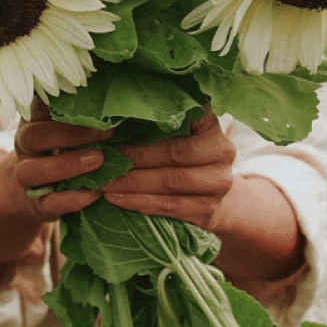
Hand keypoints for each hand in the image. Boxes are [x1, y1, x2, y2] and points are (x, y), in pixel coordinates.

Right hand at [13, 98, 113, 221]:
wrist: (40, 187)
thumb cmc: (65, 147)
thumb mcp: (69, 127)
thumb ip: (83, 114)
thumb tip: (115, 101)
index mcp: (33, 122)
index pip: (37, 107)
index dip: (63, 105)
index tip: (95, 104)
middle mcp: (25, 147)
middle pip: (33, 137)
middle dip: (69, 135)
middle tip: (105, 133)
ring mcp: (27, 176)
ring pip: (32, 171)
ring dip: (67, 165)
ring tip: (98, 160)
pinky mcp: (37, 203)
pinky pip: (49, 202)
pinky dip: (72, 199)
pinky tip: (94, 192)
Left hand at [101, 106, 235, 232]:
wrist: (212, 192)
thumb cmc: (184, 154)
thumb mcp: (179, 131)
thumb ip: (159, 121)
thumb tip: (115, 116)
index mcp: (211, 125)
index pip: (181, 121)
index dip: (147, 127)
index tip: (114, 132)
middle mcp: (223, 152)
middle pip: (173, 155)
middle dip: (133, 159)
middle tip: (103, 161)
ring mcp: (219, 184)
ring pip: (169, 183)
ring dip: (131, 184)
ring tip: (104, 182)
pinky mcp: (210, 210)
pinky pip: (169, 207)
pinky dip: (139, 202)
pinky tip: (116, 199)